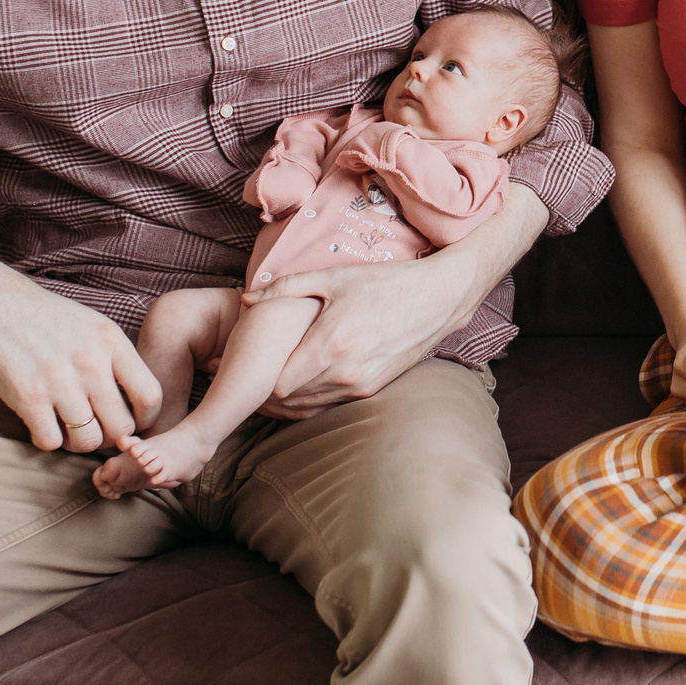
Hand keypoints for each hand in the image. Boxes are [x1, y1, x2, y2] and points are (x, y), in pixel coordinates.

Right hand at [0, 263, 162, 453]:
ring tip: (66, 428)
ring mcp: (58, 379)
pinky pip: (51, 442)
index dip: (145, 419)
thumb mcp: (90, 325)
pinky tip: (40, 424)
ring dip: (77, 443)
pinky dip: (47, 440)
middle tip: (94, 430)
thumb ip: (114, 359)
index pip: (151, 396)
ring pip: (87, 440)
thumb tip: (137, 403)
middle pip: (121, 426)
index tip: (130, 422)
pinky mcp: (26, 396)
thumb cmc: (40, 316)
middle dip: (110, 437)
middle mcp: (89, 360)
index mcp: (110, 340)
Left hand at [247, 252, 478, 414]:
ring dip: (288, 398)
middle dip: (266, 391)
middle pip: (290, 400)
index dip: (257, 379)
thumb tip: (246, 300)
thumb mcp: (333, 277)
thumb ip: (286, 288)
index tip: (246, 364)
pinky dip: (311, 398)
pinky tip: (300, 383)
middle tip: (247, 377)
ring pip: (308, 407)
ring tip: (268, 382)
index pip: (277, 384)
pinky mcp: (373, 389)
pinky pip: (330, 404)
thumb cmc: (385, 283)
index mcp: (331, 344)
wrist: (439, 298)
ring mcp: (361, 385)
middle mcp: (346, 372)